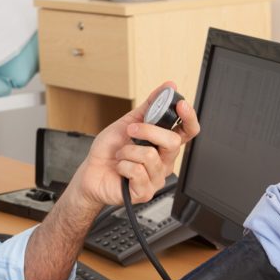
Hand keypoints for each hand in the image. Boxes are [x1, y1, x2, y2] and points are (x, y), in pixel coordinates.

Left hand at [71, 82, 201, 207]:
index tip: (181, 105)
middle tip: (131, 131)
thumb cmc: (109, 150)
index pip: (187, 131)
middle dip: (147, 131)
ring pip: (150, 156)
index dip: (189, 118)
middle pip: (172, 142)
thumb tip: (167, 87)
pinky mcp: (144, 192)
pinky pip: (138, 172)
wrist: (91, 172)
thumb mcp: (128, 121)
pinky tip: (120, 169)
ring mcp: (156, 178)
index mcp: (163, 145)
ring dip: (128, 151)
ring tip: (121, 156)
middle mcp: (164, 161)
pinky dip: (122, 166)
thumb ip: (150, 106)